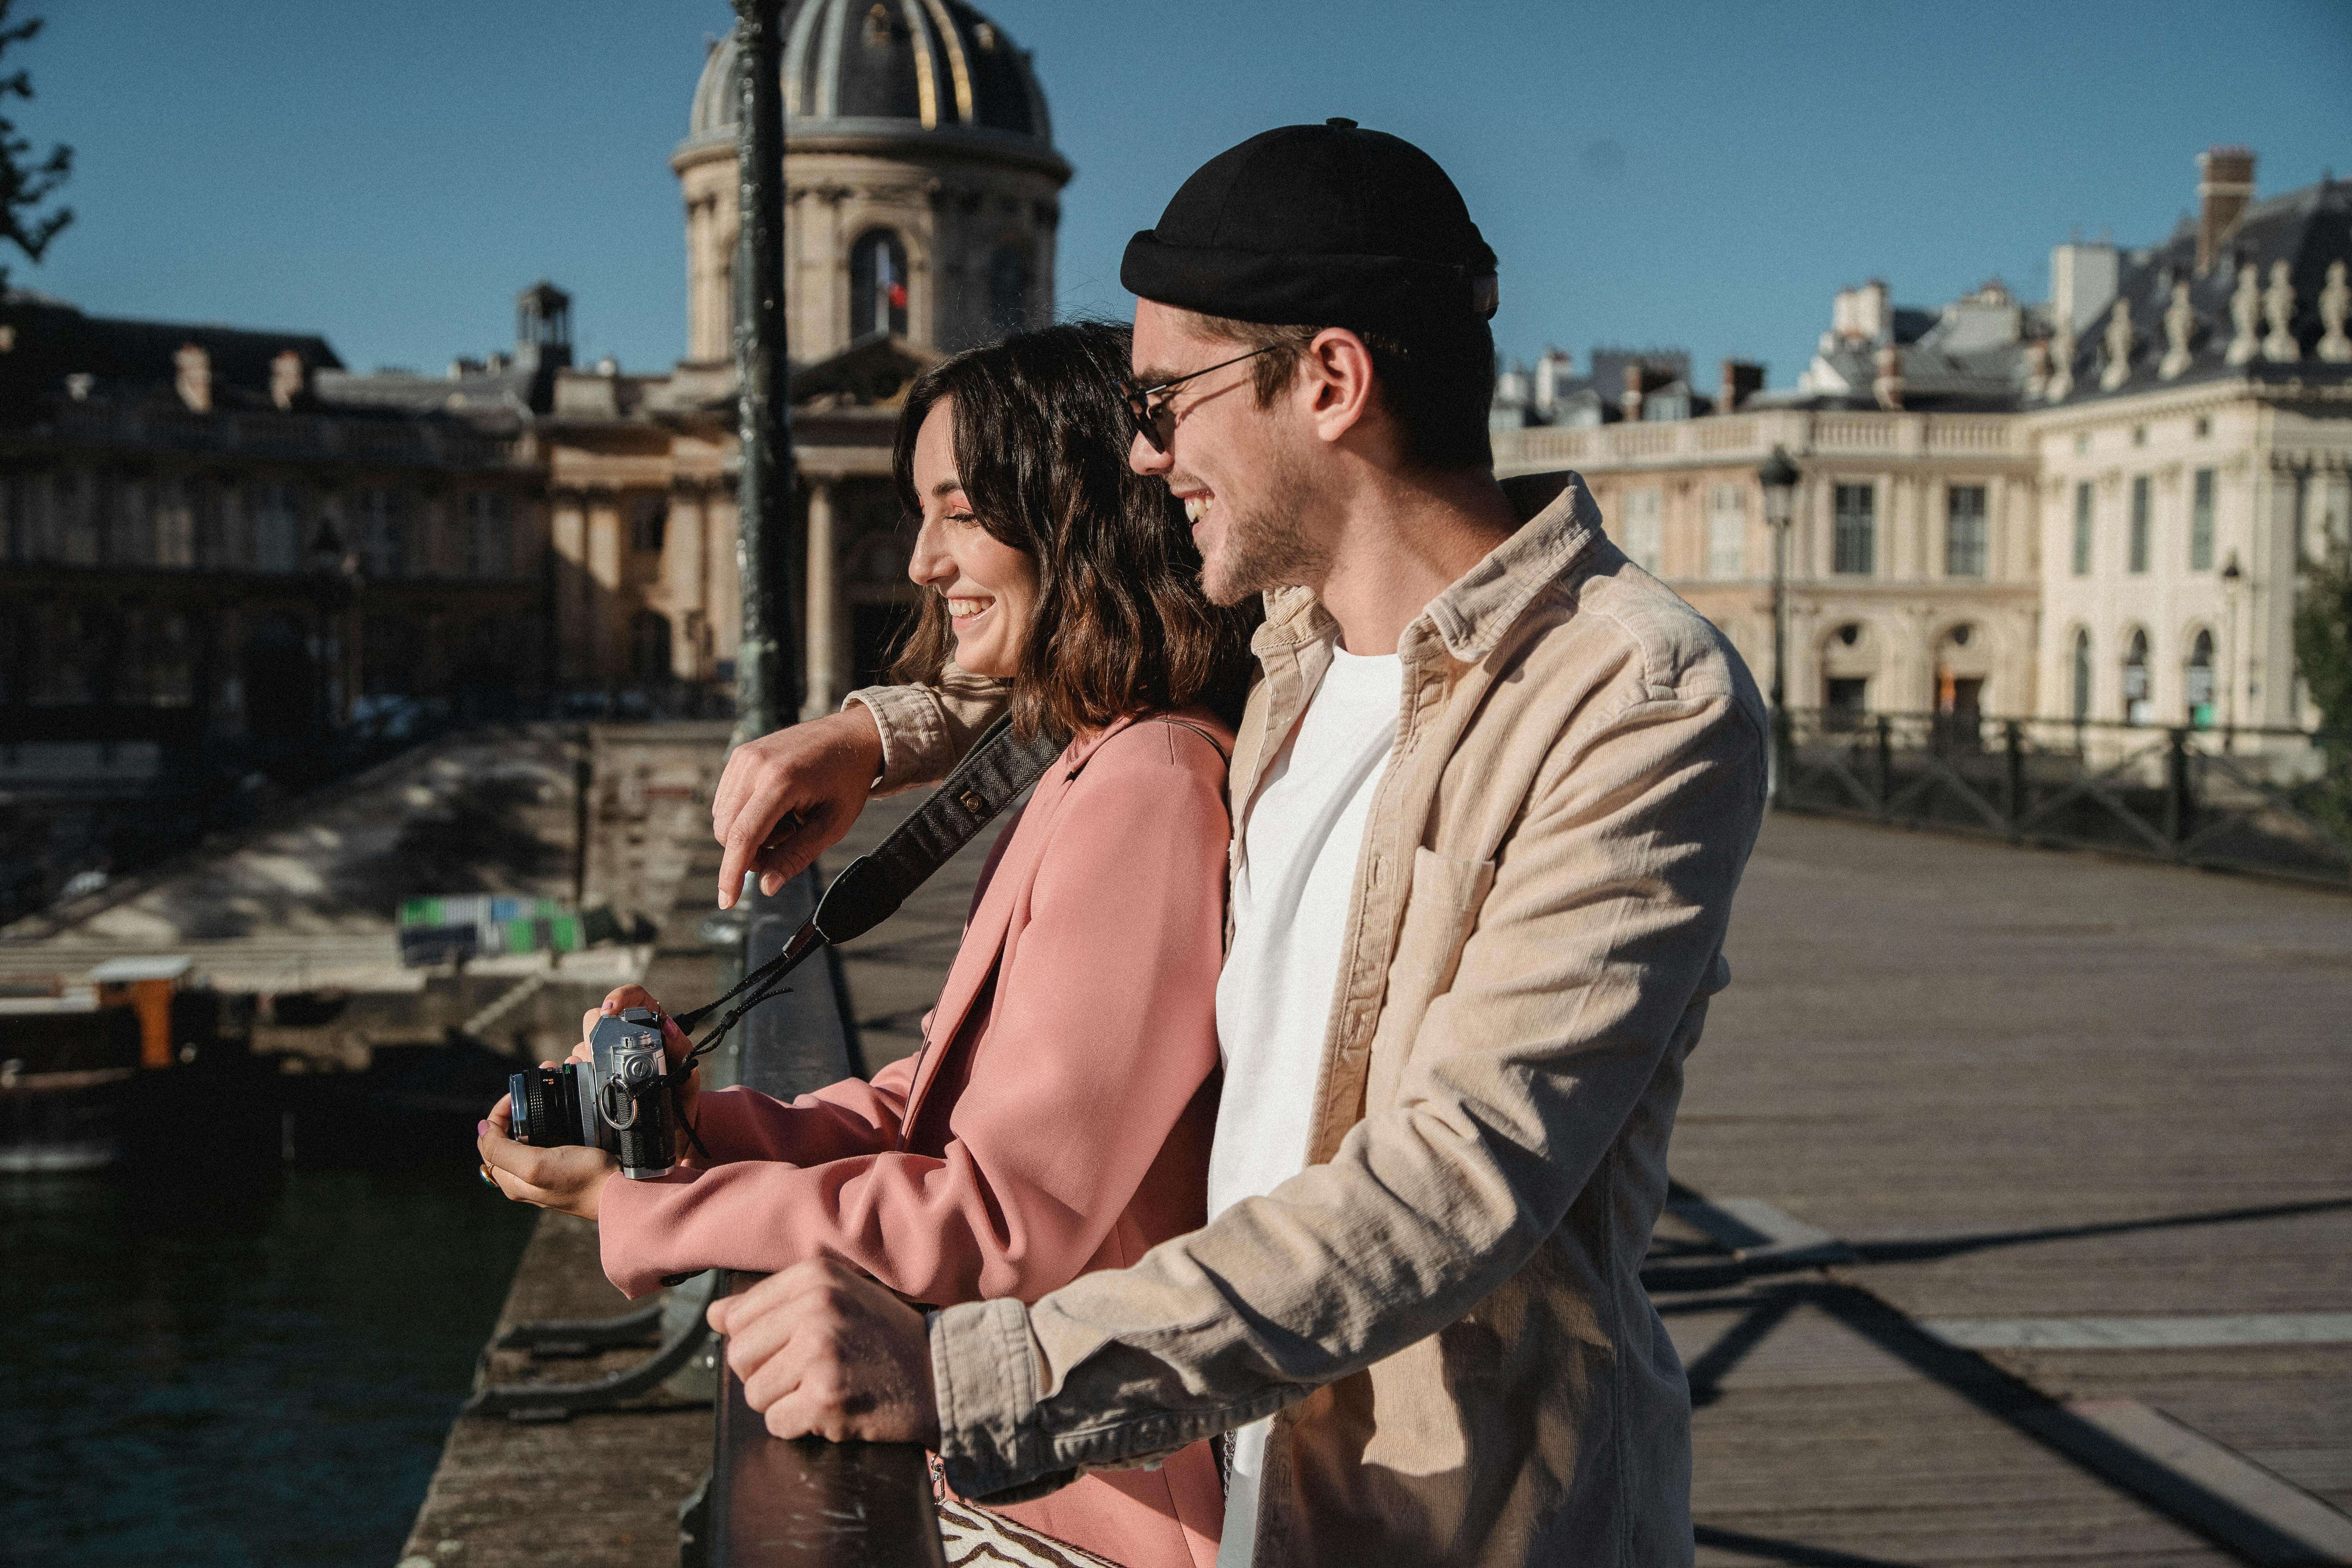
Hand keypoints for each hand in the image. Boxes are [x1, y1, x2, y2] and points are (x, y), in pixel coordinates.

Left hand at [478, 1080, 616, 1219]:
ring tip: (551, 1081)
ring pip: (530, 1129)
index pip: (490, 1141)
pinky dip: (554, 1113)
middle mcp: (525, 1174)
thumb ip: (501, 1150)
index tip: (516, 1096)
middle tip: (537, 1083)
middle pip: (509, 1133)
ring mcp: (546, 1167)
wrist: (618, 1188)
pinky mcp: (565, 1160)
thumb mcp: (533, 1166)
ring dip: (537, 1104)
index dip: (498, 1114)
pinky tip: (564, 1100)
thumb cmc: (579, 1180)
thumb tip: (482, 1128)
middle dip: (519, 1104)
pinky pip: (551, 1132)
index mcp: (511, 1179)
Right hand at [575, 986, 698, 1125]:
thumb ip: (681, 1050)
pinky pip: (575, 1066)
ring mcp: (606, 1057)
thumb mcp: (688, 1076)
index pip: (634, 997)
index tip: (609, 1011)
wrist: (669, 1132)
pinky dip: (574, 1070)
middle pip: (598, 1017)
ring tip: (600, 1076)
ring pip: (583, 1043)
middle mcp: (624, 1039)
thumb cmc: (681, 1099)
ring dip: (586, 1057)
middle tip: (602, 1054)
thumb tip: (667, 1026)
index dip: (620, 997)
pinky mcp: (593, 1076)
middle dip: (595, 1033)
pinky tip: (579, 1080)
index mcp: (651, 1029)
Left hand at [707, 1258, 940, 1446]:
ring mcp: (820, 1353)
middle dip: (766, 1374)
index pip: (738, 1316)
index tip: (794, 1345)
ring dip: (783, 1402)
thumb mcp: (835, 1298)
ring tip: (824, 1388)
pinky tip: (833, 1408)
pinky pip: (777, 1423)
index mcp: (814, 1276)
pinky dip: (800, 1425)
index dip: (760, 1340)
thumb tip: (714, 1315)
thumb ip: (772, 1302)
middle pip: (739, 1357)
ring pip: (754, 1394)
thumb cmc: (883, 1336)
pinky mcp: (827, 1397)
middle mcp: (816, 1308)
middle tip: (808, 1373)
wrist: (942, 1372)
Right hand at [712, 707, 883, 907]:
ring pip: (723, 818)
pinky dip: (746, 815)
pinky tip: (777, 807)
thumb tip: (766, 887)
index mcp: (780, 781)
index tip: (725, 902)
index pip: (743, 836)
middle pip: (727, 831)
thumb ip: (798, 856)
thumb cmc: (848, 782)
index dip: (731, 873)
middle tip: (790, 841)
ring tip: (788, 820)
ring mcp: (744, 757)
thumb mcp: (833, 824)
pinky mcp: (740, 755)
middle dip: (751, 852)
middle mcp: (754, 765)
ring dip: (749, 833)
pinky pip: (727, 801)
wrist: (852, 735)